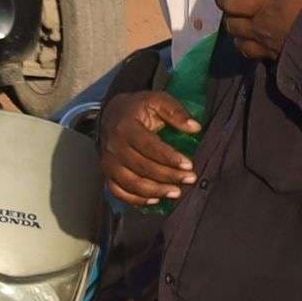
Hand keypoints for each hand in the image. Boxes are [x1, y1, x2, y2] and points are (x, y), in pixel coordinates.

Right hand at [96, 89, 199, 204]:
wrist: (111, 113)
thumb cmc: (138, 108)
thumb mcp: (157, 100)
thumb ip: (176, 111)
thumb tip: (195, 127)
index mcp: (125, 126)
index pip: (148, 146)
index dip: (169, 157)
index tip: (189, 164)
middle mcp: (113, 146)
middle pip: (142, 167)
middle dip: (168, 176)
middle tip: (189, 179)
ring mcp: (107, 162)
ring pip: (131, 183)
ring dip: (155, 191)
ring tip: (176, 192)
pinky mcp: (106, 173)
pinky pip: (118, 191)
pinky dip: (136, 199)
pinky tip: (155, 200)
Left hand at [216, 0, 301, 63]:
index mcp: (265, 6)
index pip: (232, 2)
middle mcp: (259, 27)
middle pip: (231, 25)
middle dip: (231, 19)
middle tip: (237, 13)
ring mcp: (265, 46)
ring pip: (239, 44)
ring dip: (239, 38)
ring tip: (245, 33)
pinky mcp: (274, 60)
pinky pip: (256, 56)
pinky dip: (254, 51)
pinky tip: (261, 47)